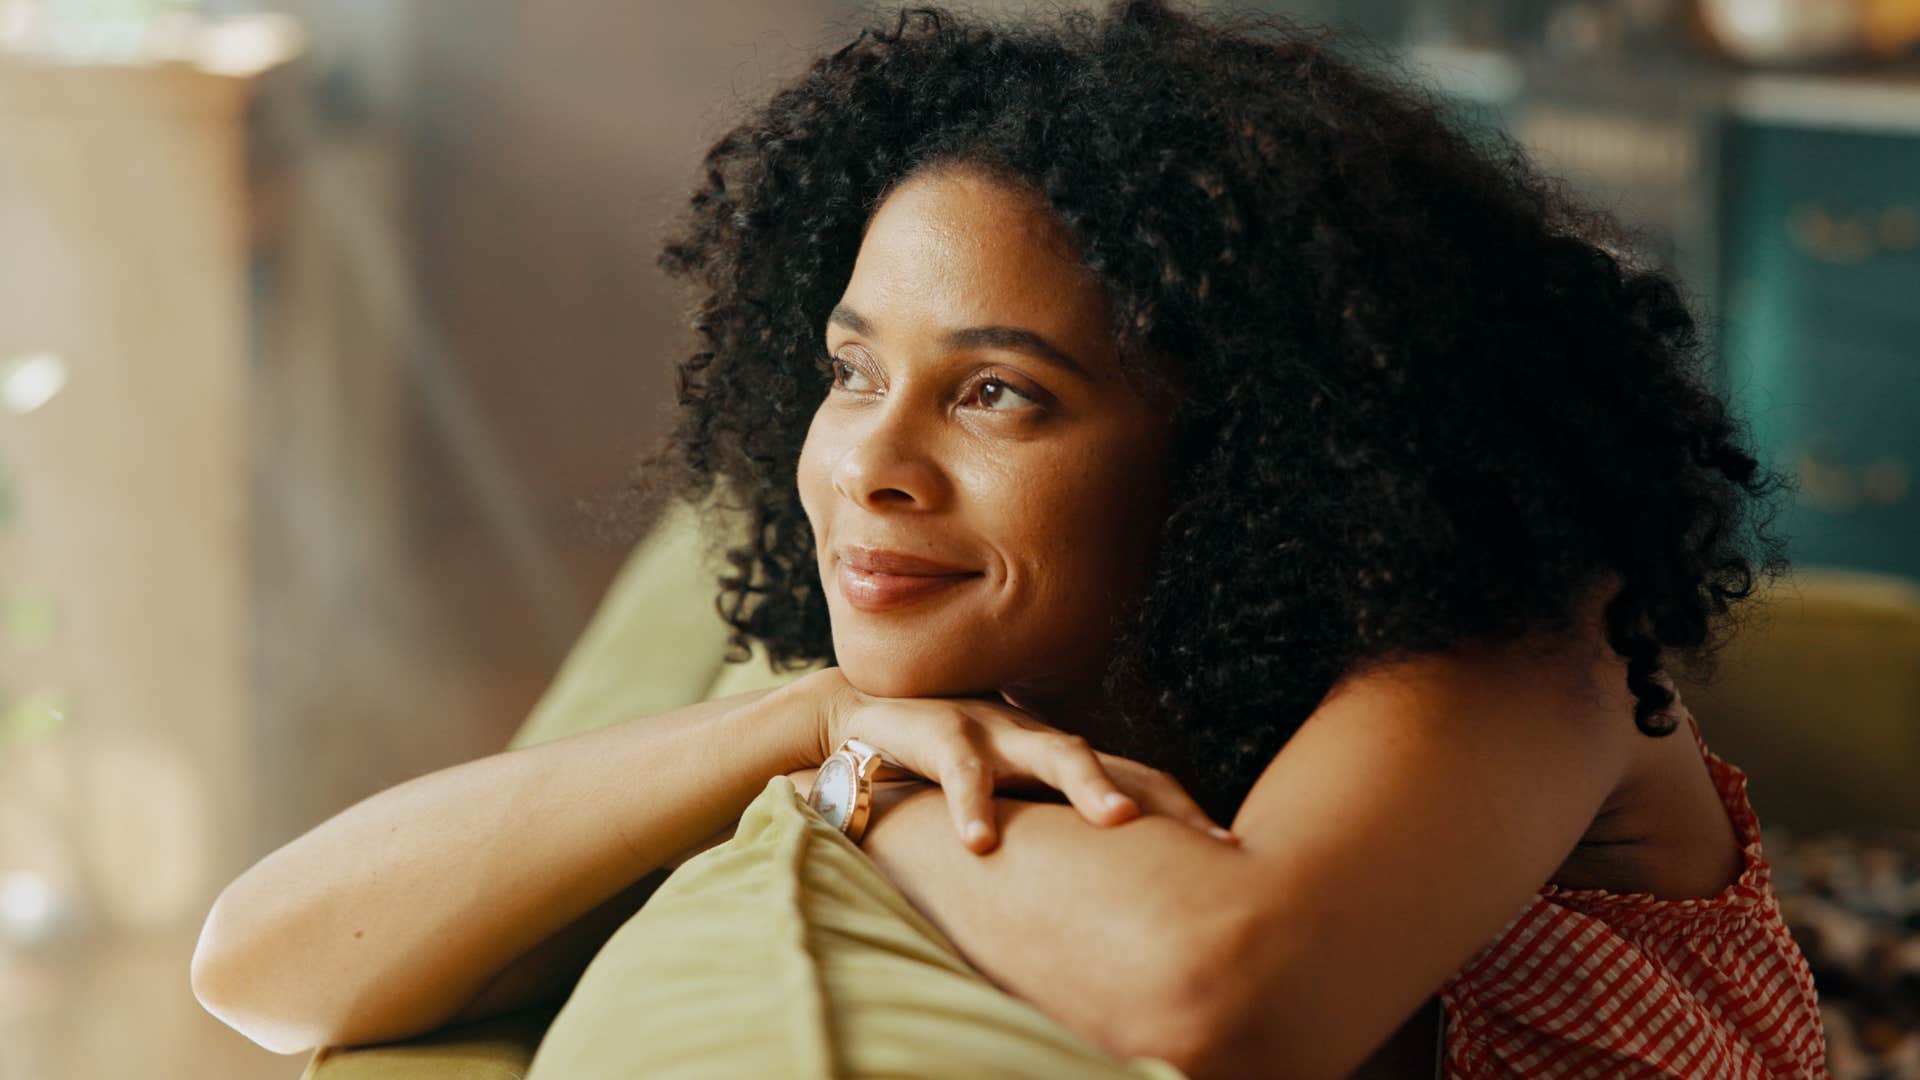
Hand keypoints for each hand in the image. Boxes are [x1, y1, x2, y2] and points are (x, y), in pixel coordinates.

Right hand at [787, 667, 1238, 854]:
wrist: (854, 717)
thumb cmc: (938, 769)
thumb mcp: (1000, 800)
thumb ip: (1045, 835)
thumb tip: (1099, 906)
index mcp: (1058, 761)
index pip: (1141, 784)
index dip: (1186, 816)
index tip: (1236, 854)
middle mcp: (1040, 741)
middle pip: (1123, 765)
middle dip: (1168, 801)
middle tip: (1212, 841)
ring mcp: (996, 730)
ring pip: (1057, 751)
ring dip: (1091, 784)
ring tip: (1120, 819)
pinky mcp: (939, 731)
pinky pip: (962, 770)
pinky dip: (972, 807)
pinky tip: (980, 844)